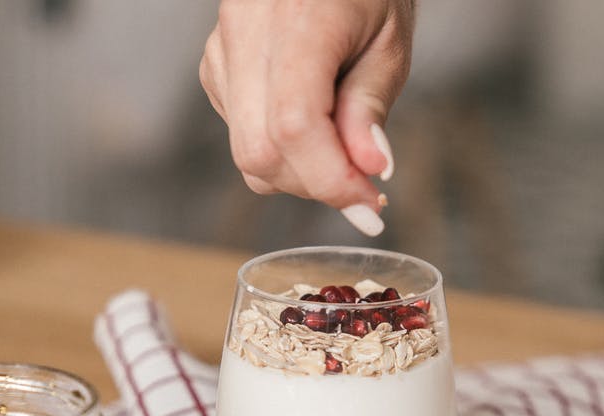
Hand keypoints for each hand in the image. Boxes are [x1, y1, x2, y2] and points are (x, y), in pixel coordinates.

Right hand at [200, 0, 415, 235]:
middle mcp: (245, 34)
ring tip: (344, 147)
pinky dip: (283, 149)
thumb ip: (370, 107)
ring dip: (300, 172)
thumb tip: (369, 170)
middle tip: (364, 188)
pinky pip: (243, 134)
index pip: (294, 126)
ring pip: (248, 152)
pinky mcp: (215, 66)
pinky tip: (314, 120)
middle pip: (260, 151)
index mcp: (296, 21)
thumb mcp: (389, 42)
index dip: (331, 179)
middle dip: (315, 184)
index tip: (368, 205)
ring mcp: (222, 50)